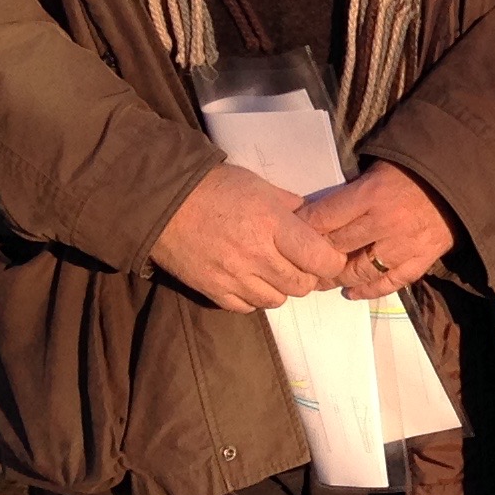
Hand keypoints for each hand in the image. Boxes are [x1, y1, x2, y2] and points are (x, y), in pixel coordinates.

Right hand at [152, 163, 352, 310]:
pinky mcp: (213, 291)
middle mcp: (256, 255)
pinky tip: (250, 281)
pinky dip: (254, 298)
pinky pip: (247, 308)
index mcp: (273, 225)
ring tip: (272, 271)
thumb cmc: (215, 188)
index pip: (320, 259)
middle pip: (302, 285)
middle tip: (299, 263)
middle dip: (307, 275)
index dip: (330, 261)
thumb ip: (291, 207)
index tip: (328, 256)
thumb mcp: (260, 187)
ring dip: (280, 288)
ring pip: (277, 300)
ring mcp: (234, 277)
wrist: (163, 203)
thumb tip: (315, 223)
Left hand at [298, 163, 455, 299]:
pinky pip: (390, 283)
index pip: (324, 218)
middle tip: (296, 264)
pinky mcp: (421, 259)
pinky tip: (351, 293)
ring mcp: (403, 245)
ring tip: (319, 282)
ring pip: (359, 271)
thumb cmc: (413, 171)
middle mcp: (385, 223)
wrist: (460, 179)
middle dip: (313, 257)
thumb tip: (316, 212)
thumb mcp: (377, 170)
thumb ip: (351, 193)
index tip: (288, 236)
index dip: (302, 229)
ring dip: (335, 278)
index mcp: (371, 195)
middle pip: (337, 247)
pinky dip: (368, 290)